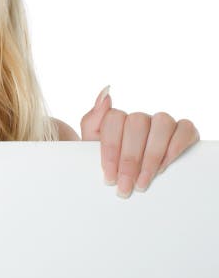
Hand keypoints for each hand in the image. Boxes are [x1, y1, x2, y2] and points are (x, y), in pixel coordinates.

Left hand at [80, 85, 199, 197]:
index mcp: (117, 119)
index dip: (110, 149)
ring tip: (143, 181)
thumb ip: (92, 120)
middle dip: (129, 159)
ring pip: (161, 123)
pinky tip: (163, 167)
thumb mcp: (92, 146)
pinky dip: (175, 147)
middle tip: (126, 185)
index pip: (113, 120)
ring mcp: (162, 122)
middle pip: (136, 124)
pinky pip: (185, 129)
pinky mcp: (184, 131)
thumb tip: (105, 93)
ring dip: (151, 155)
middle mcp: (140, 118)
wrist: (128, 179)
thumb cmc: (111, 163)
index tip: (109, 175)